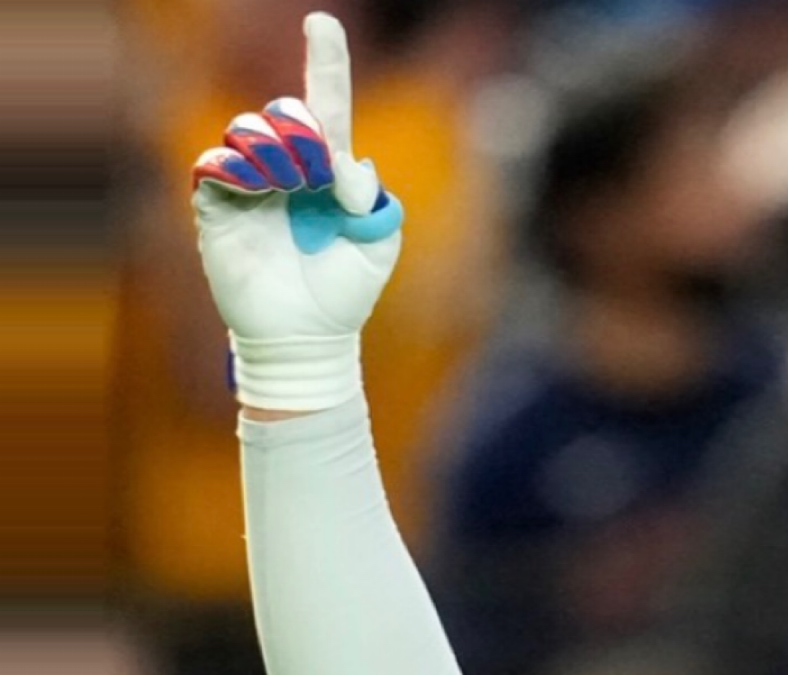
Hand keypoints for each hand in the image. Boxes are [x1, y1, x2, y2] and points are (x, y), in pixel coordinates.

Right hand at [191, 12, 402, 410]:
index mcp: (330, 170)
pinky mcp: (218, 206)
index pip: (326, 105)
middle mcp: (288, 168)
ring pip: (248, 131)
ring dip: (273, 153)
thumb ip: (372, 199)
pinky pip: (214, 165)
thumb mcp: (377, 244)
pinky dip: (235, 168)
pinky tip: (255, 189)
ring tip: (287, 189)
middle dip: (303, 134)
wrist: (306, 336)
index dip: (325, 61)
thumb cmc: (346, 292)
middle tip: (315, 176)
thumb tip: (346, 161)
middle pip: (285, 113)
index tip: (322, 21)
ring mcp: (251, 185)